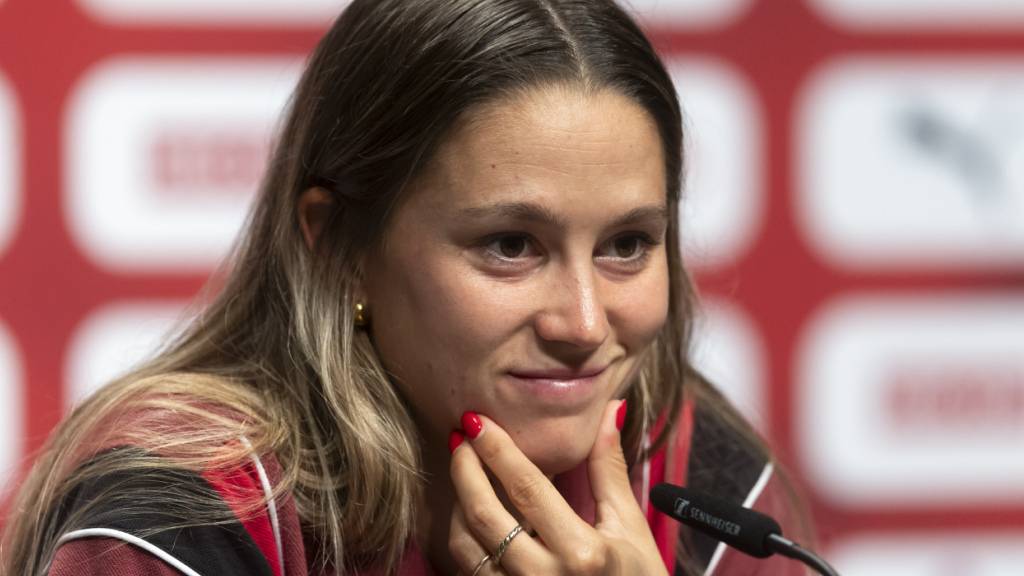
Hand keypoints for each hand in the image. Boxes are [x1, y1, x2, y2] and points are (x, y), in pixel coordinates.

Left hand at [448, 400, 668, 574]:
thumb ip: (609, 469)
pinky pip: (467, 569)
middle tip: (460, 435)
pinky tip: (470, 512)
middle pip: (484, 514)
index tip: (477, 419)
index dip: (497, 449)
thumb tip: (609, 410)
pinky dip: (463, 536)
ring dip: (458, 502)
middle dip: (464, 468)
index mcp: (582, 555)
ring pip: (465, 545)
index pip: (526, 489)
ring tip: (465, 471)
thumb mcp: (630, 529)